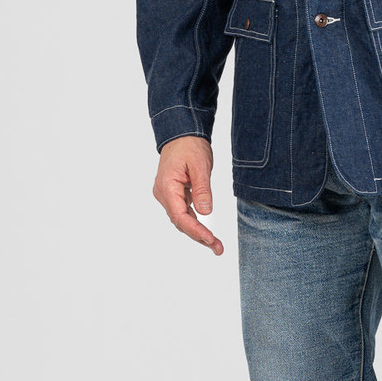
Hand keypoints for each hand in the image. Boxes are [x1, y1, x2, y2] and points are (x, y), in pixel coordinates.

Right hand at [152, 136, 223, 255]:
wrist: (182, 132)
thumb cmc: (189, 145)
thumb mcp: (200, 165)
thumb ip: (202, 189)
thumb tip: (206, 212)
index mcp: (166, 186)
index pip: (180, 216)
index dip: (195, 230)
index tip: (210, 239)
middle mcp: (163, 193)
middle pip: (180, 221)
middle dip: (199, 236)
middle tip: (218, 248)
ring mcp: (167, 194)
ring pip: (181, 218)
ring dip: (197, 231)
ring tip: (215, 244)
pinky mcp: (174, 193)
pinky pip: (183, 211)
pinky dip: (194, 221)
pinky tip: (206, 230)